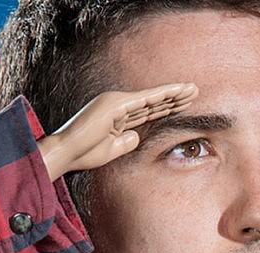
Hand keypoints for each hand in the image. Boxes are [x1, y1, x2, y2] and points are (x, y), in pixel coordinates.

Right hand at [38, 83, 198, 181]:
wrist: (65, 154)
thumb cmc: (83, 155)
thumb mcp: (111, 150)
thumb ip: (125, 142)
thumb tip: (138, 136)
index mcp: (116, 117)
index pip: (147, 112)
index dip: (166, 108)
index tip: (184, 106)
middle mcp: (117, 105)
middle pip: (152, 103)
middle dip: (174, 99)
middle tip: (195, 92)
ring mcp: (116, 102)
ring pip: (152, 98)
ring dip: (173, 94)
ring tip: (192, 90)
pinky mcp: (115, 104)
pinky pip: (144, 99)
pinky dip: (162, 95)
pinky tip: (178, 92)